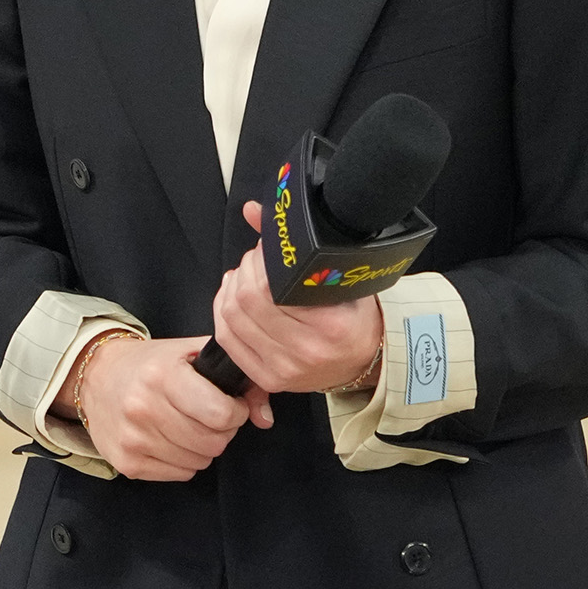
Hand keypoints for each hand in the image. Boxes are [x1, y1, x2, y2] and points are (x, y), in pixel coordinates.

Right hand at [72, 335, 271, 481]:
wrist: (96, 376)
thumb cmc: (152, 363)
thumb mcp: (192, 352)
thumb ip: (236, 376)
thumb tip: (265, 417)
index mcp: (163, 376)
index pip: (220, 413)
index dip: (235, 411)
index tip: (230, 404)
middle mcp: (144, 408)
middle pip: (214, 442)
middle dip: (222, 430)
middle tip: (211, 415)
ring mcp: (134, 440)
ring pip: (200, 461)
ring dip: (203, 446)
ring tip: (189, 424)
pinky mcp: (128, 463)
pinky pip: (181, 474)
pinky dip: (184, 460)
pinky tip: (172, 438)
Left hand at [211, 202, 384, 393]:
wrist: (364, 359)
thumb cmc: (354, 315)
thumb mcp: (341, 275)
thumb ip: (298, 244)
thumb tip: (253, 210)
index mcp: (331, 325)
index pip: (273, 287)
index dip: (260, 261)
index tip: (266, 250)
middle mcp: (307, 350)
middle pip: (246, 301)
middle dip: (244, 270)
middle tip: (254, 260)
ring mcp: (285, 368)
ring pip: (232, 319)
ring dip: (230, 289)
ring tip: (243, 276)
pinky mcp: (268, 378)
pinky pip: (228, 340)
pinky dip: (223, 312)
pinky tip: (232, 297)